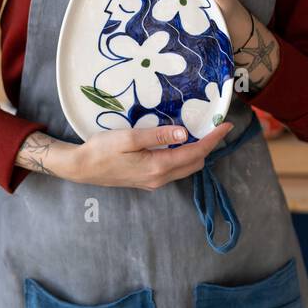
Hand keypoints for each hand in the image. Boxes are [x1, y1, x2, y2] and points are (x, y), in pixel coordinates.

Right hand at [46, 121, 233, 190]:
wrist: (81, 168)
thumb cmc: (102, 149)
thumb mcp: (129, 137)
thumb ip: (157, 135)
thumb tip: (184, 133)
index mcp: (158, 166)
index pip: (195, 152)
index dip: (213, 139)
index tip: (226, 125)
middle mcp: (160, 178)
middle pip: (195, 163)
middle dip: (209, 145)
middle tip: (214, 126)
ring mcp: (154, 182)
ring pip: (186, 168)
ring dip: (197, 152)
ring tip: (201, 132)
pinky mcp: (147, 181)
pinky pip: (175, 170)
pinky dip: (184, 157)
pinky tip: (179, 143)